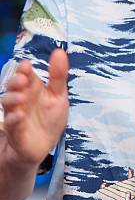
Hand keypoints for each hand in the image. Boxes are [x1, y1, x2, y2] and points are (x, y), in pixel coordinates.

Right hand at [1, 49, 68, 167]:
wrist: (42, 148)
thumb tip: (59, 51)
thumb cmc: (49, 120)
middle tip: (22, 79)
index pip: (25, 75)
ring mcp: (16, 115)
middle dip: (15, 82)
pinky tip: (19, 115)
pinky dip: (14, 120)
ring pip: (9, 104)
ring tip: (21, 97)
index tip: (26, 65)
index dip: (24, 69)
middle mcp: (21, 100)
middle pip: (13, 87)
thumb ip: (58, 75)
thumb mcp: (58, 96)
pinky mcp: (16, 133)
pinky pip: (12, 125)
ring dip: (13, 99)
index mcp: (32, 89)